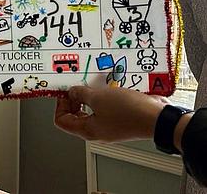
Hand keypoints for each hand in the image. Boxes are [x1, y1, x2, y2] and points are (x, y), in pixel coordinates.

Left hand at [54, 85, 169, 141]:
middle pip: (75, 116)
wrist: (157, 118)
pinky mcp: (120, 119)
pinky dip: (102, 97)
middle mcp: (97, 131)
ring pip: (91, 110)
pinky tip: (106, 87)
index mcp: (87, 130)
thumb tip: (72, 92)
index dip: (60, 105)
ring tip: (92, 85)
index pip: (61, 121)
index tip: (65, 92)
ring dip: (89, 97)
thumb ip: (81, 94)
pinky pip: (105, 108)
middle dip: (74, 100)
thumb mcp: (98, 98)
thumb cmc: (129, 112)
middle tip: (77, 86)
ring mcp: (109, 126)